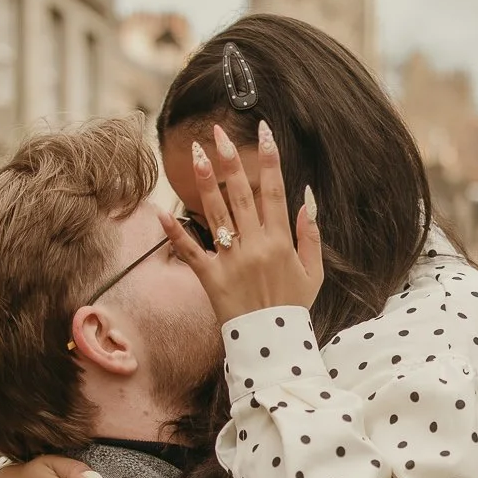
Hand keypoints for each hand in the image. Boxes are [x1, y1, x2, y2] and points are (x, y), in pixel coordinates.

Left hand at [159, 121, 323, 324]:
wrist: (272, 346)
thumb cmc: (293, 308)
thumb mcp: (314, 273)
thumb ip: (311, 236)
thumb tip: (306, 199)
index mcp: (281, 243)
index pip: (275, 192)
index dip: (271, 160)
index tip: (265, 131)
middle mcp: (255, 247)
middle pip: (242, 195)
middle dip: (231, 161)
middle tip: (219, 133)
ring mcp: (231, 261)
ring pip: (217, 214)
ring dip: (207, 183)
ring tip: (197, 154)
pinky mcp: (210, 278)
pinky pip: (191, 252)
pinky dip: (176, 233)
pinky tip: (163, 211)